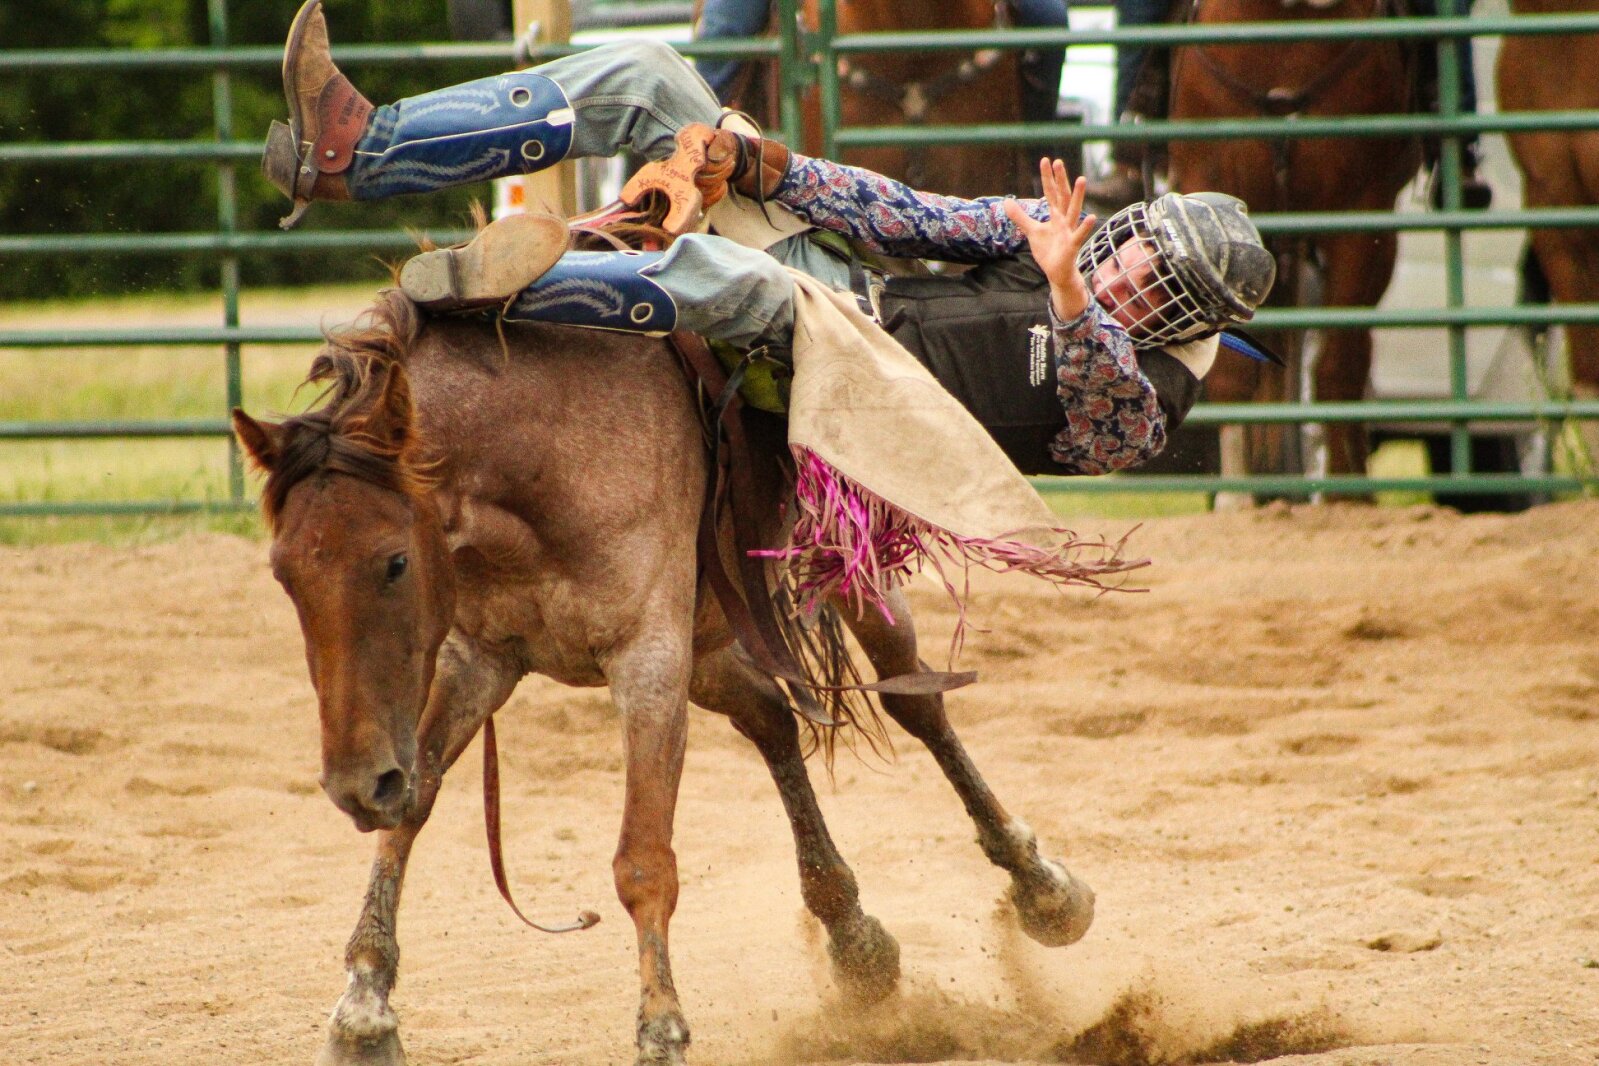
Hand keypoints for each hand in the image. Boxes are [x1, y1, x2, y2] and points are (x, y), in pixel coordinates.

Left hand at [1002, 158, 1097, 321]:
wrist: (1057, 272)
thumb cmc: (1049, 250)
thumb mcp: (1032, 231)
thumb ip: (1021, 217)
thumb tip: (1007, 201)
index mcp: (1055, 215)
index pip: (1051, 193)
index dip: (1047, 178)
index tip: (1046, 160)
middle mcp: (1064, 220)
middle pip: (1062, 196)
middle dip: (1060, 180)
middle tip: (1058, 161)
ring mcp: (1069, 231)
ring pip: (1074, 210)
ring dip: (1078, 195)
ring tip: (1081, 179)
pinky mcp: (1072, 245)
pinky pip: (1079, 235)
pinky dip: (1085, 227)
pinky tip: (1092, 217)